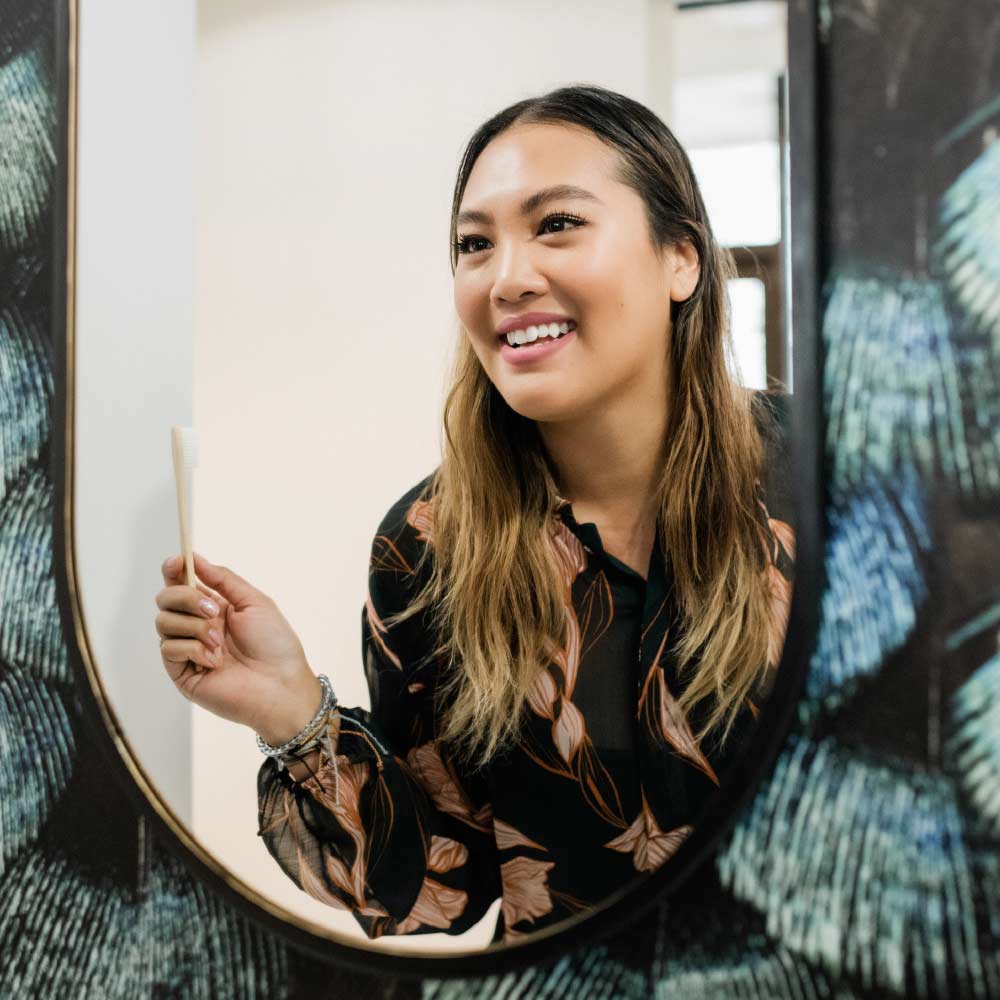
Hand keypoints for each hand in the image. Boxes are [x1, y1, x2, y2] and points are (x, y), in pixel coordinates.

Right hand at [155, 552, 321, 741]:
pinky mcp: (181, 672)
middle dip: (187, 597)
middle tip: (214, 609)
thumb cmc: (275, 644)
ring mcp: (187, 649)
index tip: (177, 562)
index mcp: (214, 607)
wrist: (281, 685)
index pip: (181, 583)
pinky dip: (194, 649)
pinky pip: (169, 648)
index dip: (175, 570)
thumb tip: (194, 558)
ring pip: (163, 621)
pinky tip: (215, 661)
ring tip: (220, 642)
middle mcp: (196, 626)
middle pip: (165, 598)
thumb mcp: (254, 601)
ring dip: (195, 626)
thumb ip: (223, 579)